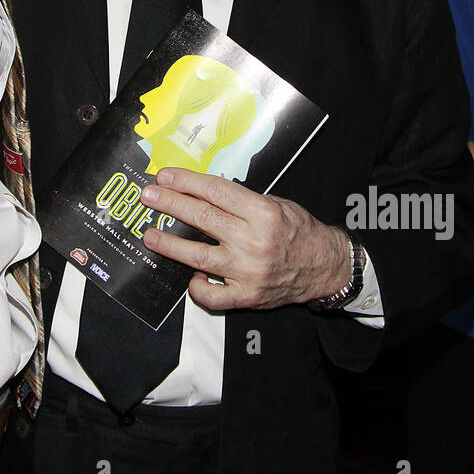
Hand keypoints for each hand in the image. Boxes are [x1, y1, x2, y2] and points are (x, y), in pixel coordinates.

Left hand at [139, 168, 351, 310]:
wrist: (324, 266)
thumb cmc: (298, 231)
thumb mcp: (275, 204)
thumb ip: (240, 201)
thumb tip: (199, 191)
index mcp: (262, 213)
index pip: (215, 192)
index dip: (186, 182)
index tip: (165, 177)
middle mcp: (253, 241)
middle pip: (202, 218)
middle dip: (170, 204)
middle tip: (149, 196)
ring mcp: (248, 271)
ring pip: (198, 256)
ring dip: (170, 244)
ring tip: (150, 235)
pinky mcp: (246, 296)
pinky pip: (211, 295)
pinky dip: (196, 286)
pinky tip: (190, 276)